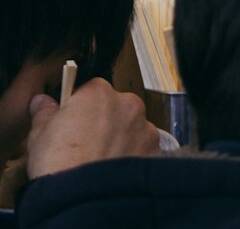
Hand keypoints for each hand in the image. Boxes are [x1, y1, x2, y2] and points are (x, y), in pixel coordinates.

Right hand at [25, 79, 158, 178]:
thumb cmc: (59, 161)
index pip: (91, 90)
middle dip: (104, 121)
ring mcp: (144, 126)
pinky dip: (132, 155)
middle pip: (115, 107)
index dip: (81, 107)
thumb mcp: (39, 134)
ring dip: (120, 138)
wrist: (84, 194)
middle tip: (86, 143)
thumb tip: (42, 102)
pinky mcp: (155, 148)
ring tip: (101, 159)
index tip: (73, 121)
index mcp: (98, 93)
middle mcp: (127, 104)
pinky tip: (115, 168)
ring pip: (131, 127)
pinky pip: (142, 147)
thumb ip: (44, 112)